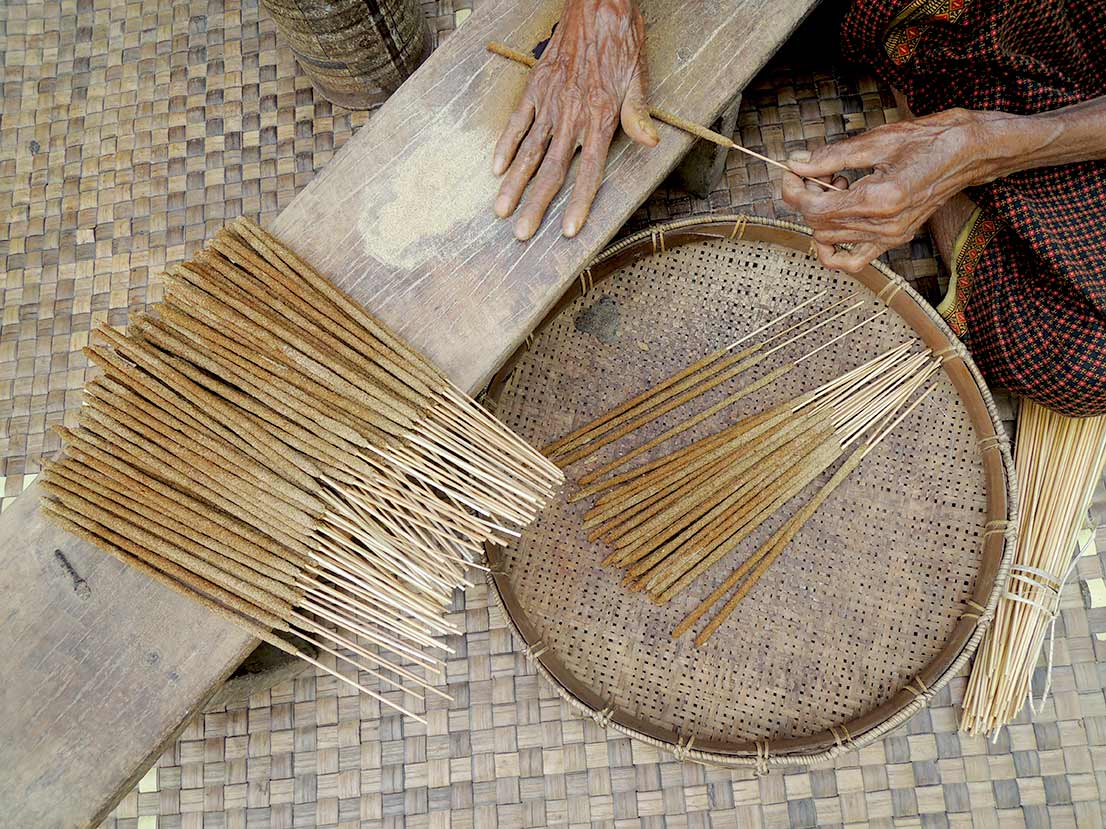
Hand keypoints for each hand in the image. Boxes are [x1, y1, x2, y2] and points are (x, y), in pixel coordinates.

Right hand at [493, 0, 658, 240]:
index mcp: (601, 118)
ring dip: (515, 185)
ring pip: (530, 152)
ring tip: (502, 211)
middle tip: (523, 234)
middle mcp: (573, 116)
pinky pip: (517, 122)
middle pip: (552, 171)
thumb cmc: (621, 40)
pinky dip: (505, 145)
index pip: (589, 171)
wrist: (597, 3)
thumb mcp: (639, 76)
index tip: (568, 230)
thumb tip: (650, 142)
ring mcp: (550, 103)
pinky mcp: (535, 88)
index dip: (579, 203)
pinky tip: (496, 170)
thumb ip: (638, 114)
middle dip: (537, 206)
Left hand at [782, 108, 999, 272]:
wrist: (968, 152)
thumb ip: (831, 156)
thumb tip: (796, 163)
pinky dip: (835, 248)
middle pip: (819, 225)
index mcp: (880, 198)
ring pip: (830, 240)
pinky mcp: (895, 239)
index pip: (815, 208)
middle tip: (813, 171)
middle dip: (805, 199)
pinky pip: (855, 260)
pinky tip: (835, 220)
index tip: (789, 172)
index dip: (793, 191)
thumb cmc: (929, 140)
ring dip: (821, 214)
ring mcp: (891, 237)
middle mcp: (885, 225)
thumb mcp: (876, 140)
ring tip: (836, 184)